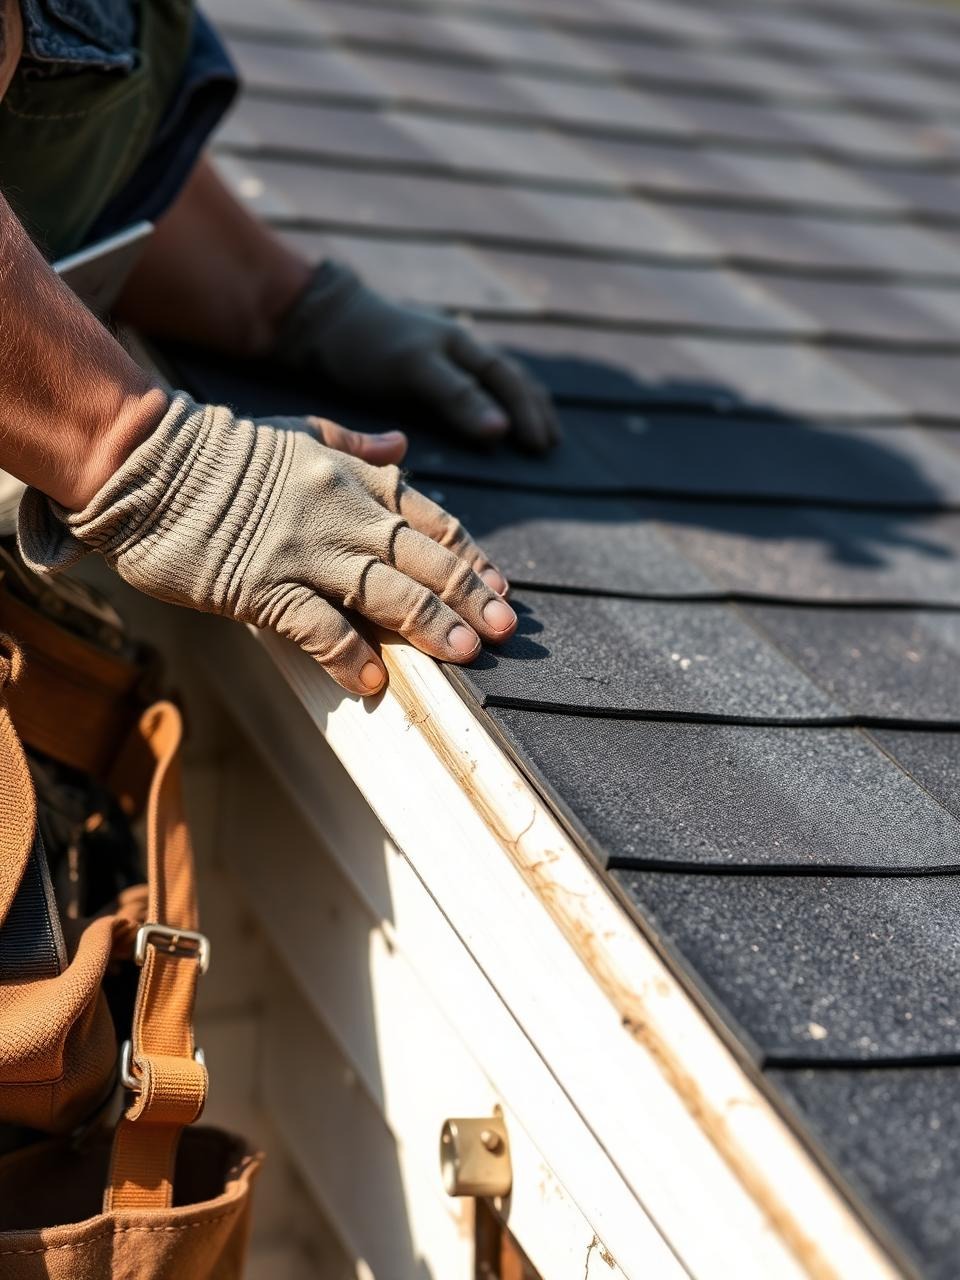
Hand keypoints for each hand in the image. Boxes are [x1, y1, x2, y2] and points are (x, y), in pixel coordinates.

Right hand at [18, 396, 516, 694]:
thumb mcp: (299, 429)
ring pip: (385, 591)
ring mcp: (302, 549)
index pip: (429, 519)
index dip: (470, 555)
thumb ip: (356, 445)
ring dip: (430, 625)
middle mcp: (339, 511)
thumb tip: (404, 445)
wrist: (144, 460)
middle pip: (421, 558)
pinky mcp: (260, 585)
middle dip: (469, 595)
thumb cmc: (219, 448)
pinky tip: (374, 682)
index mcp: (352, 476)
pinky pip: (316, 625)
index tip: (500, 585)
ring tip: (467, 652)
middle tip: (507, 629)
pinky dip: (347, 655)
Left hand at [272, 261, 560, 452]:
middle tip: (551, 442)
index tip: (543, 446)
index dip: (529, 413)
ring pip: (491, 379)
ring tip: (533, 428)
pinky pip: (467, 383)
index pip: (509, 381)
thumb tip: (502, 430)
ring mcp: (438, 352)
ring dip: (516, 403)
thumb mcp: (413, 369)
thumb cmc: (366, 345)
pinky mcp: (417, 364)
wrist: (319, 320)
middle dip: (533, 408)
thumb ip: (456, 397)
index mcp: (461, 344)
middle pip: (508, 377)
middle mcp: (456, 346)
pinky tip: (484, 412)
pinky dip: (488, 400)